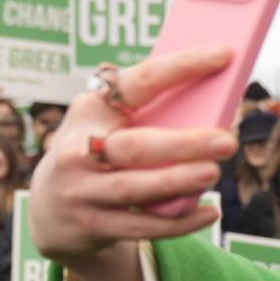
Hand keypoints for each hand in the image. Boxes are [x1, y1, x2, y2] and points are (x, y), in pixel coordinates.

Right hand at [29, 46, 237, 266]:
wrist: (52, 212)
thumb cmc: (101, 153)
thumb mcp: (109, 126)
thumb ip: (150, 116)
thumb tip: (219, 107)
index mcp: (92, 110)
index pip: (140, 82)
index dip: (182, 67)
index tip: (224, 54)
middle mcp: (78, 148)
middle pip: (135, 146)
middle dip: (183, 144)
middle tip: (227, 141)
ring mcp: (81, 190)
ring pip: (135, 188)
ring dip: (177, 181)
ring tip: (214, 173)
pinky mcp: (91, 225)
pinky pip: (141, 226)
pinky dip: (180, 223)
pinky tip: (211, 213)